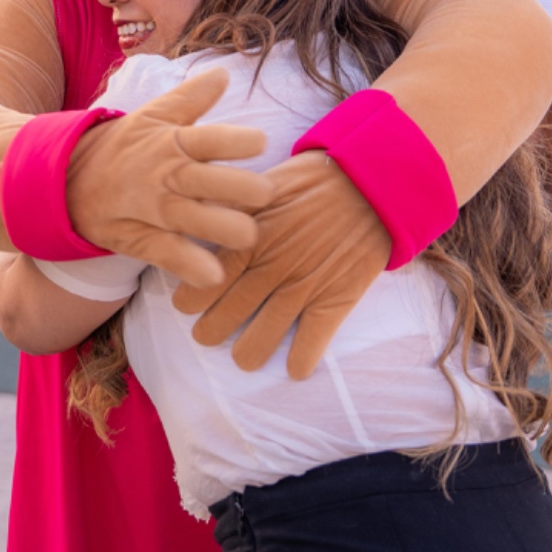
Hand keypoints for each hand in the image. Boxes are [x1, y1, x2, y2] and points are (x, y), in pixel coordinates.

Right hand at [67, 69, 272, 287]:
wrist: (64, 180)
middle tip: (265, 195)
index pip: (208, 138)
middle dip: (243, 190)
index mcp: (172, 141)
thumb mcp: (152, 115)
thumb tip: (224, 72)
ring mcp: (151, 209)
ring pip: (193, 220)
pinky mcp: (138, 239)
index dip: (237, 141)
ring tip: (247, 235)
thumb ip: (192, 97)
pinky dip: (189, 267)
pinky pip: (166, 254)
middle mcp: (164, 174)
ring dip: (225, 229)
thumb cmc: (124, 145)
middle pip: (208, 181)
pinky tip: (212, 275)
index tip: (259, 143)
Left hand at [170, 149, 390, 378]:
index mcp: (249, 239)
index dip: (191, 299)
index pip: (208, 278)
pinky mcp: (336, 297)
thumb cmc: (309, 181)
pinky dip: (302, 359)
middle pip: (229, 312)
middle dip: (211, 331)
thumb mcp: (258, 186)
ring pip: (265, 333)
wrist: (367, 183)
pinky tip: (294, 370)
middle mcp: (272, 268)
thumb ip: (227, 207)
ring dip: (248, 352)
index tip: (184, 306)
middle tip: (205, 335)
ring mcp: (304, 286)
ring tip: (242, 358)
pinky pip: (314, 339)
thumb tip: (192, 216)